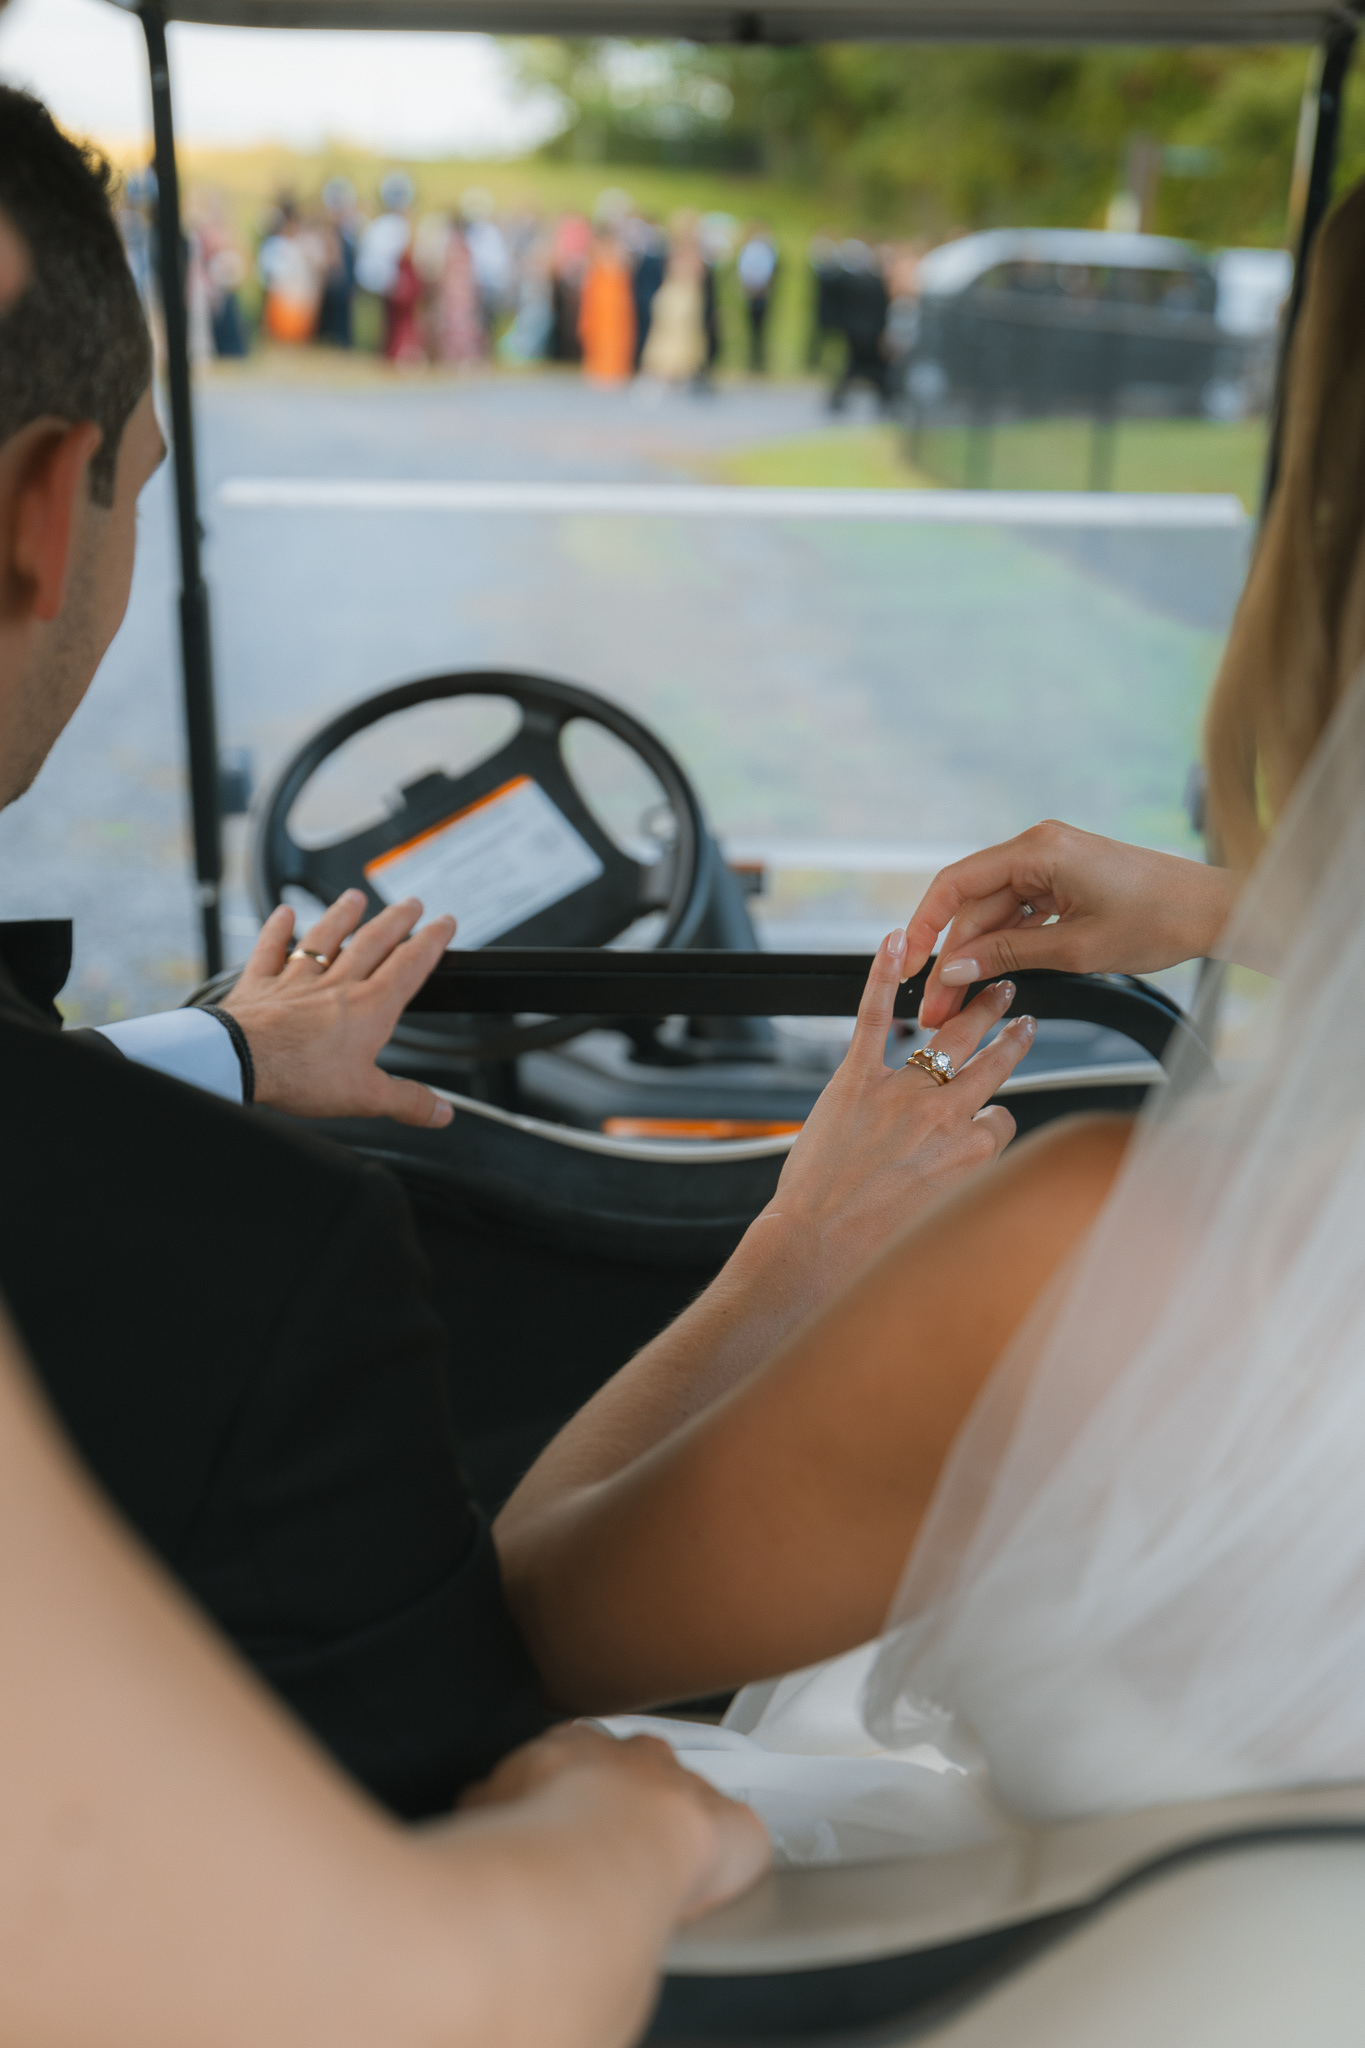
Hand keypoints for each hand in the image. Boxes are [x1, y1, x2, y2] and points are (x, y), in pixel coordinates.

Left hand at [222, 890, 455, 1126]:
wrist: (240, 1060)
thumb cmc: (298, 1073)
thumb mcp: (366, 1097)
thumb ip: (407, 1101)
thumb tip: (440, 1112)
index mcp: (368, 1008)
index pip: (409, 965)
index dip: (432, 941)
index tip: (444, 923)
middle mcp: (335, 984)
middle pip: (372, 942)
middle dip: (397, 920)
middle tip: (411, 903)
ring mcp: (296, 980)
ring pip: (325, 938)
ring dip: (343, 916)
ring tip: (355, 898)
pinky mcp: (260, 983)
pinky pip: (270, 949)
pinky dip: (277, 929)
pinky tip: (284, 914)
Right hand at [459, 1722, 769, 1923]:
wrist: (615, 1845)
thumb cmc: (548, 1829)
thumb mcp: (491, 1805)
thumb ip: (487, 1801)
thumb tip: (474, 1804)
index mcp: (579, 1746)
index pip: (581, 1752)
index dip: (577, 1785)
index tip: (570, 1813)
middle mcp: (639, 1757)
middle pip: (643, 1765)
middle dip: (633, 1797)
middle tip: (616, 1845)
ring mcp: (689, 1788)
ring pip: (690, 1797)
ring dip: (677, 1828)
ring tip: (660, 1871)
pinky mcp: (735, 1828)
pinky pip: (738, 1840)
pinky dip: (727, 1862)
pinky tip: (711, 1889)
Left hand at [759, 930, 1034, 1283]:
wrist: (820, 1245)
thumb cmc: (873, 1246)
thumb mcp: (944, 1219)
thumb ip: (965, 1183)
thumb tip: (970, 1170)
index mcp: (973, 1154)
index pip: (1002, 1118)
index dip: (992, 1118)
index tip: (985, 1119)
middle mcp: (945, 1117)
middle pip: (992, 1064)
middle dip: (1011, 1036)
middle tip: (1022, 1016)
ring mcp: (903, 1092)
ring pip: (952, 1037)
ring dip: (977, 1008)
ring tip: (993, 990)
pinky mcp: (856, 1079)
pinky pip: (875, 1018)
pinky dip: (882, 976)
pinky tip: (894, 944)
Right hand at [905, 821, 1236, 1029]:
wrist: (1214, 911)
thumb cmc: (1160, 920)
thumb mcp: (1075, 947)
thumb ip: (1008, 955)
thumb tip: (953, 969)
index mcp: (1038, 850)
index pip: (957, 883)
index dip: (925, 925)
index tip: (909, 963)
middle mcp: (1038, 848)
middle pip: (974, 905)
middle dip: (952, 957)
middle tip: (936, 1006)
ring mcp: (1051, 863)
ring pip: (994, 914)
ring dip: (976, 957)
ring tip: (957, 1003)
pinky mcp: (1064, 880)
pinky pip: (1019, 912)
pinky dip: (1005, 945)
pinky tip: (990, 978)